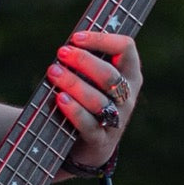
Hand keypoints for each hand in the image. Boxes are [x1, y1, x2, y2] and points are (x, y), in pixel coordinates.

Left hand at [46, 30, 141, 171]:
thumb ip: (87, 60)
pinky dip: (74, 110)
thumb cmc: (89, 101)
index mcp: (130, 75)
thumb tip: (69, 42)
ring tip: (53, 72)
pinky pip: (89, 124)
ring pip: (98, 100)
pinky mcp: (101, 140)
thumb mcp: (93, 80)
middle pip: (110, 75)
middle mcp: (128, 97)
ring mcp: (117, 120)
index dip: (101, 39)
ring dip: (73, 83)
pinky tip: (60, 99)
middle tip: (61, 53)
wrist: (89, 147)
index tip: (76, 37)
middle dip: (83, 61)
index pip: (126, 48)